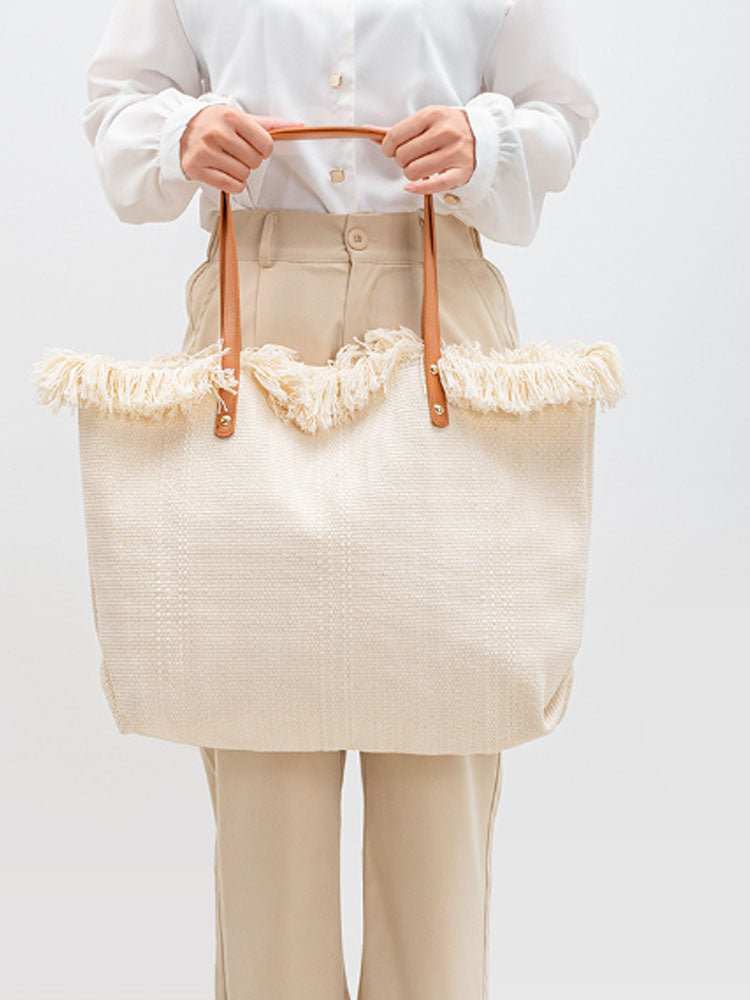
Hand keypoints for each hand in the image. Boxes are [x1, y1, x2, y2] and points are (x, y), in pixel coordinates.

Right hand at [180, 106, 305, 192]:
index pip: (266, 145)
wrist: (183, 128)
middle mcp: (217, 132)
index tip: (251, 144)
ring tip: (227, 160)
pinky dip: (232, 184)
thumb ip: (270, 124)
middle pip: (255, 162)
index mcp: (231, 116)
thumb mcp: (241, 118)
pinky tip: (223, 171)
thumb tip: (299, 126)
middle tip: (236, 152)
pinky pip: (231, 186)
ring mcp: (205, 151)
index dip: (263, 149)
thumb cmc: (216, 123)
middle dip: (250, 160)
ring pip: (243, 175)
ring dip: (240, 172)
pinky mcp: (196, 168)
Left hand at [377, 105, 475, 195]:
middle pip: (403, 156)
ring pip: (413, 172)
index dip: (387, 147)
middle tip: (412, 157)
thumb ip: (399, 129)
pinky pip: (433, 186)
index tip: (392, 150)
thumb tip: (369, 131)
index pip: (395, 136)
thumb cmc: (448, 128)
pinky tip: (412, 186)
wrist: (480, 135)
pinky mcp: (461, 171)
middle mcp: (444, 132)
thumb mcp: (426, 120)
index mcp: (432, 115)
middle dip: (402, 160)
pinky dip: (418, 188)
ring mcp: (454, 152)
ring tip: (421, 166)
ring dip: (411, 174)